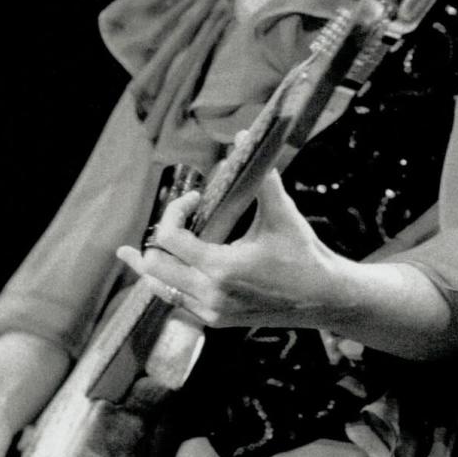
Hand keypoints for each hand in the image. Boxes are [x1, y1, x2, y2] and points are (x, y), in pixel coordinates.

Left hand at [116, 170, 356, 330]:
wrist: (327, 299)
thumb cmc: (306, 254)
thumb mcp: (283, 213)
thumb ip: (260, 176)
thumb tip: (242, 135)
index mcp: (222, 268)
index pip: (168, 239)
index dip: (173, 211)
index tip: (195, 199)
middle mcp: (210, 294)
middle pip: (155, 265)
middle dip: (158, 237)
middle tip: (174, 218)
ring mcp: (211, 312)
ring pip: (160, 288)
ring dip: (151, 266)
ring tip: (130, 253)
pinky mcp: (217, 321)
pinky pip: (177, 302)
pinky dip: (167, 283)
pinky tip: (161, 272)